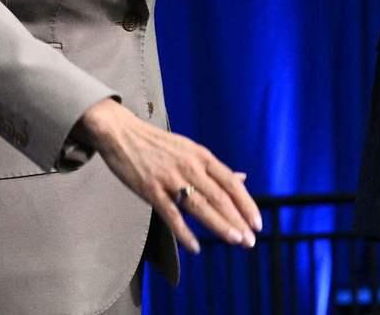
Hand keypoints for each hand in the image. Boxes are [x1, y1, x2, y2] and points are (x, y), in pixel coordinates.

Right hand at [76, 99, 259, 253]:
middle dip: (237, 220)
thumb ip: (214, 168)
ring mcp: (170, 177)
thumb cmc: (158, 144)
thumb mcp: (190, 149)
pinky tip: (195, 247)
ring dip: (220, 225)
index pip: (231, 183)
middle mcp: (190, 166)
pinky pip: (171, 214)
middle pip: (219, 196)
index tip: (257, 223)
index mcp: (202, 156)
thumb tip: (242, 178)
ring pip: (200, 205)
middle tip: (249, 241)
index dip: (246, 204)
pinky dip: (184, 232)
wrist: (122, 133)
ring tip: (234, 241)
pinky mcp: (151, 188)